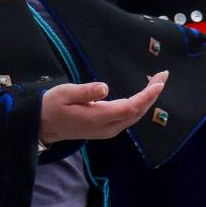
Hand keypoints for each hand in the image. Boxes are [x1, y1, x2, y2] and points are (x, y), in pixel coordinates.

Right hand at [38, 71, 168, 144]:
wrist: (43, 125)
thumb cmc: (52, 106)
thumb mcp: (64, 93)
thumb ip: (86, 91)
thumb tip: (105, 87)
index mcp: (98, 118)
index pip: (130, 106)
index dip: (147, 95)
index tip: (159, 83)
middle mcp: (107, 127)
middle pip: (137, 112)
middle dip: (152, 94)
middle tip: (163, 75)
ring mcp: (107, 130)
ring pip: (134, 116)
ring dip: (148, 100)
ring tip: (156, 82)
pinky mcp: (106, 129)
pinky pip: (128, 118)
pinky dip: (139, 105)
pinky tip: (143, 95)